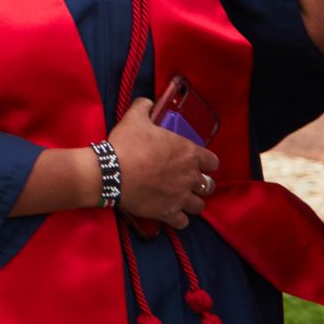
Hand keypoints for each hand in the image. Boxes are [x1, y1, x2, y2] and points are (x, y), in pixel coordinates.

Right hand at [106, 96, 215, 230]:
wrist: (111, 172)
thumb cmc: (127, 144)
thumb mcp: (134, 118)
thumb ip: (144, 107)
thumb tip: (147, 101)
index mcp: (188, 153)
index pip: (213, 162)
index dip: (206, 162)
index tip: (195, 162)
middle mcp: (190, 177)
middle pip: (208, 186)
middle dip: (200, 184)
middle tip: (185, 181)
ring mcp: (180, 197)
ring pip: (198, 206)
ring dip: (191, 202)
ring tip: (179, 199)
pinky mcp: (168, 213)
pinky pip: (183, 222)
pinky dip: (178, 218)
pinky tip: (170, 213)